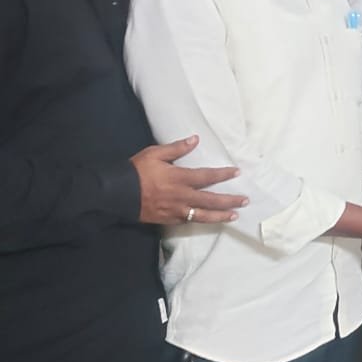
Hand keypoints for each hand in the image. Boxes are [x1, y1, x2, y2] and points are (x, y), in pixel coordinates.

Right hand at [131, 135, 247, 224]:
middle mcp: (181, 196)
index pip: (207, 177)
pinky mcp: (169, 220)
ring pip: (203, 215)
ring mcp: (176, 211)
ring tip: (234, 215)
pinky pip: (189, 221)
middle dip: (230, 200)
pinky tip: (210, 219)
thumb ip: (176, 148)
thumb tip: (195, 140)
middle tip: (245, 200)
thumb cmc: (136, 171)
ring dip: (221, 215)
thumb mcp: (154, 153)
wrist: (117, 194)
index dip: (223, 175)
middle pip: (211, 200)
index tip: (237, 173)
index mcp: (179, 178)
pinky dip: (201, 220)